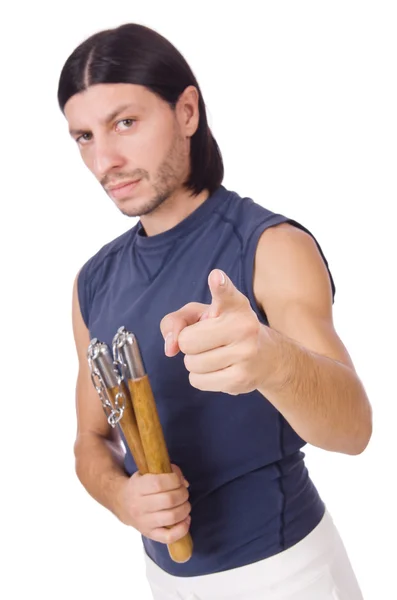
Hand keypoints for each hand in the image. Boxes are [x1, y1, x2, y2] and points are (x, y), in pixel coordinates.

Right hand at [117, 464, 190, 543]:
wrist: (122, 503)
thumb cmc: (139, 486)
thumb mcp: (147, 473)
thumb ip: (166, 472)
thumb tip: (184, 483)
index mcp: (138, 487)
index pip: (159, 483)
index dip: (174, 480)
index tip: (178, 479)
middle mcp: (139, 506)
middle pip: (169, 500)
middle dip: (183, 494)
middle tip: (183, 492)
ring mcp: (144, 522)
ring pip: (172, 517)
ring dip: (185, 509)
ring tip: (184, 504)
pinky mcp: (150, 534)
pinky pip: (169, 537)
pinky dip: (182, 529)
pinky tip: (186, 520)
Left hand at [160, 269, 277, 394]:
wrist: (266, 358)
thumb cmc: (224, 330)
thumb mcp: (200, 316)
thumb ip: (176, 321)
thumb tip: (170, 348)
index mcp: (234, 305)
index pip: (226, 294)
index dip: (220, 286)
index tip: (216, 278)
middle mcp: (243, 326)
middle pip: (187, 341)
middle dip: (189, 344)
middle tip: (207, 341)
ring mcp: (245, 354)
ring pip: (191, 364)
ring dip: (196, 362)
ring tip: (216, 355)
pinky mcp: (241, 379)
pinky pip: (198, 381)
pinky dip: (201, 378)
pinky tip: (219, 370)